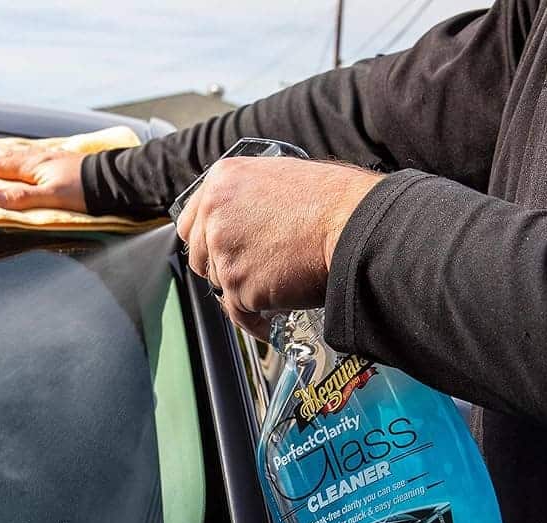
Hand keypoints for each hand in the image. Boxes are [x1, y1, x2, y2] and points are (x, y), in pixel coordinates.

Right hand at [0, 144, 87, 211]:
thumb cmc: (82, 191)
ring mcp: (49, 157)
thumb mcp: (50, 198)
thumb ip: (21, 197)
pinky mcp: (60, 159)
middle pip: (5, 155)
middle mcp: (37, 158)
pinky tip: (25, 152)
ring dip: (1, 151)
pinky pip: (33, 152)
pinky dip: (21, 151)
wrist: (110, 181)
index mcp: (32, 167)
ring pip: (18, 152)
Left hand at [176, 156, 382, 338]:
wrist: (354, 225)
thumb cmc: (333, 200)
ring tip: (271, 287)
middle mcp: (215, 215)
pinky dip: (253, 320)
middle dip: (221, 268)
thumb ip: (248, 198)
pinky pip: (238, 312)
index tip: (215, 252)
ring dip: (242, 290)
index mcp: (222, 181)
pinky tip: (266, 321)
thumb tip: (242, 220)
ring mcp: (225, 252)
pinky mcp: (240, 286)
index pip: (191, 222)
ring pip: (220, 284)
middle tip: (248, 272)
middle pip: (201, 256)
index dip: (206, 241)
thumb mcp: (280, 177)